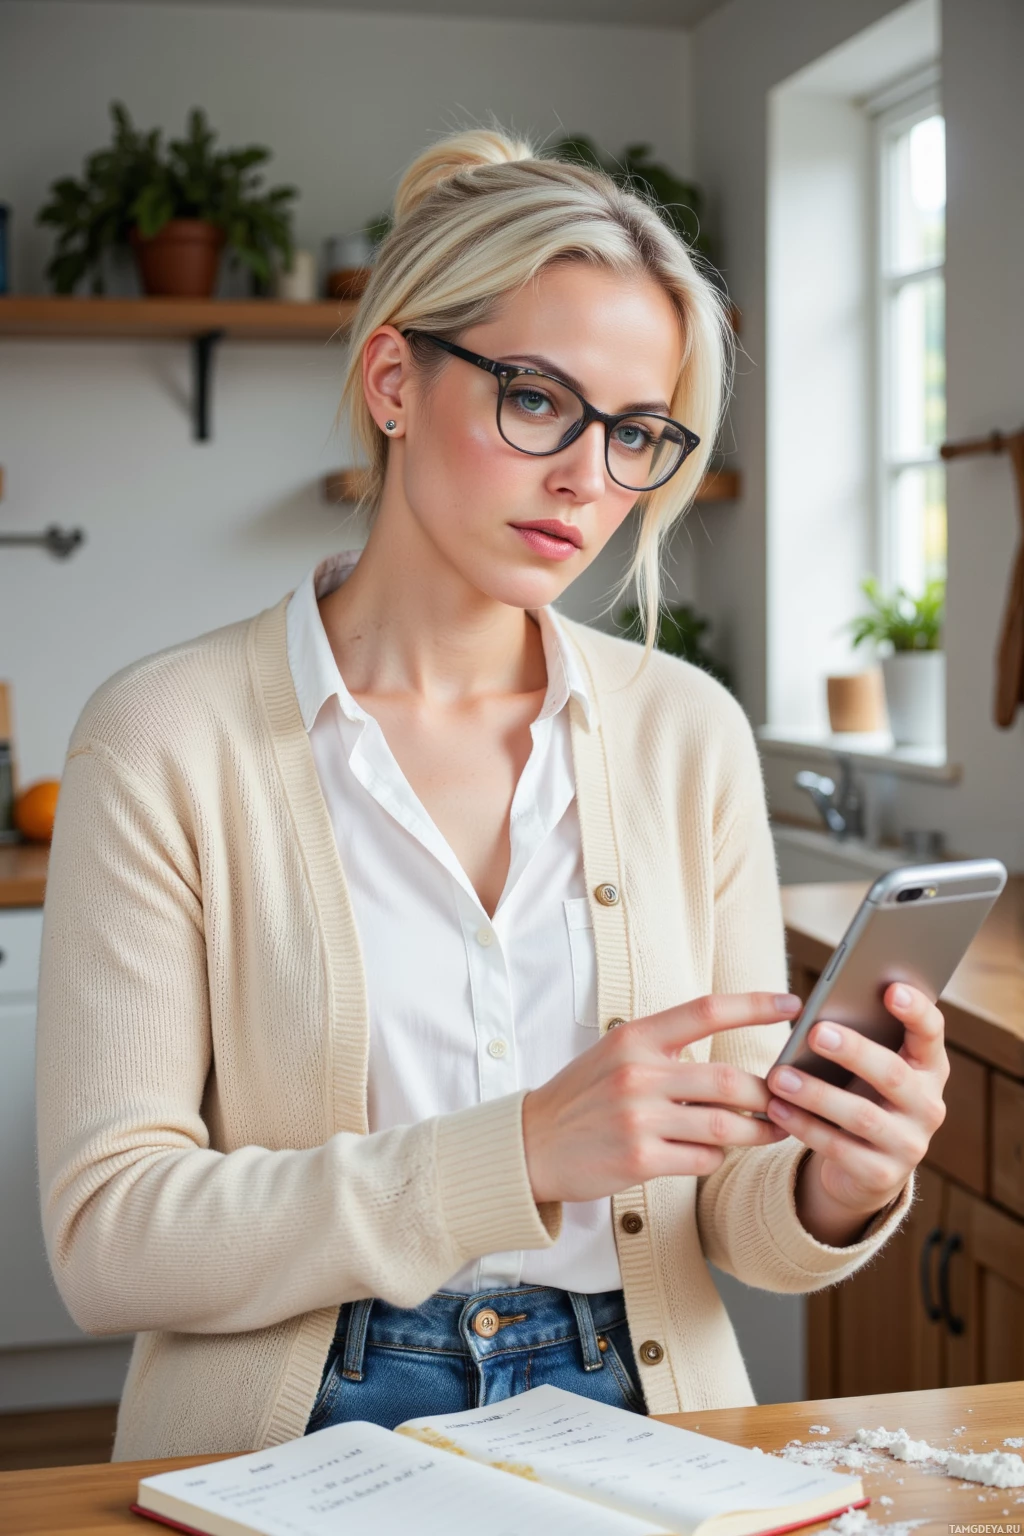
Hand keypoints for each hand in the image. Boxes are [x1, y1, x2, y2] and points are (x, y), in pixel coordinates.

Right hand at [522, 992, 802, 1203]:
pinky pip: (703, 1158)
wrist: (531, 1144)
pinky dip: (718, 1156)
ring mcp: (638, 1118)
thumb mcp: (617, 1054)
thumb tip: (734, 1055)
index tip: (793, 1003)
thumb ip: (668, 1049)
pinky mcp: (639, 1160)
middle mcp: (637, 1073)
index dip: (754, 1005)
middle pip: (730, 1079)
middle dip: (769, 1092)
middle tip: (789, 1096)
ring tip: (773, 1129)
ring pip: (726, 1124)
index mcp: (635, 1038)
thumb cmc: (584, 1097)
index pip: (705, 1011)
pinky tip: (713, 1152)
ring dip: (758, 1130)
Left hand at [765, 982, 948, 1244]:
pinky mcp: (882, 1175)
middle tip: (814, 1031)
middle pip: (892, 1073)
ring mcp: (910, 1144)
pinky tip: (777, 1109)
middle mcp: (928, 1105)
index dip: (915, 1011)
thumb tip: (816, 1016)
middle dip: (853, 1051)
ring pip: (862, 1115)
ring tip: (779, 1076)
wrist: (865, 1169)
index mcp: (928, 1067)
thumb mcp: (866, 1070)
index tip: (890, 989)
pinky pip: (840, 1148)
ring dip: (816, 1094)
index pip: (931, 1033)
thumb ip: (857, 1041)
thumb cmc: (862, 1095)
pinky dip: (805, 1126)